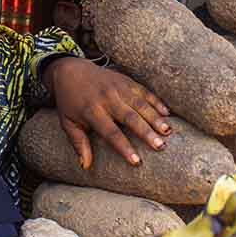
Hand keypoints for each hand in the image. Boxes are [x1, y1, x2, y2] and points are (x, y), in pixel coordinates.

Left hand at [43, 58, 171, 168]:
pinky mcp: (125, 80)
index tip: (136, 161)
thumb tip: (85, 166)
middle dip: (146, 132)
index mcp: (91, 111)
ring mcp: (118, 88)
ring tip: (168, 131)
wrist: (70, 70)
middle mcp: (106, 98)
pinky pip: (143, 91)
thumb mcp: (68, 123)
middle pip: (129, 117)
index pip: (110, 132)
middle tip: (160, 146)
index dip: (124, 147)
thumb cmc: (69, 102)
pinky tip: (167, 113)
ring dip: (155, 117)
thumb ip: (78, 143)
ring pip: (140, 104)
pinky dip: (156, 101)